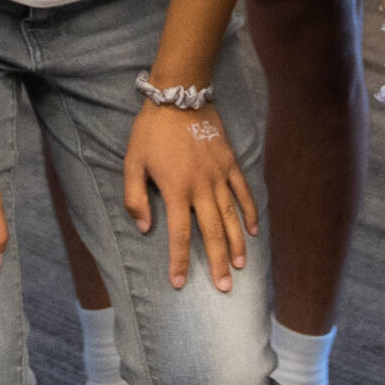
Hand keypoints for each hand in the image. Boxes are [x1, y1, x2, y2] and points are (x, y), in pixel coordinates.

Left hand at [122, 102, 256, 291]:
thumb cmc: (151, 130)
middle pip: (212, 233)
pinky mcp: (230, 163)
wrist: (178, 96)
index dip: (180, 261)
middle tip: (224, 288)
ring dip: (237, 244)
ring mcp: (219, 176)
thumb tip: (144, 228)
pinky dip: (249, 212)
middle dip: (218, 263)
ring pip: (231, 217)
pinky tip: (252, 230)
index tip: (180, 283)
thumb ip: (135, 197)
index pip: (180, 235)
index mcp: (175, 190)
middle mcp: (201, 188)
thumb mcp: (132, 162)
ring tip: (241, 267)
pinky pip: (244, 192)